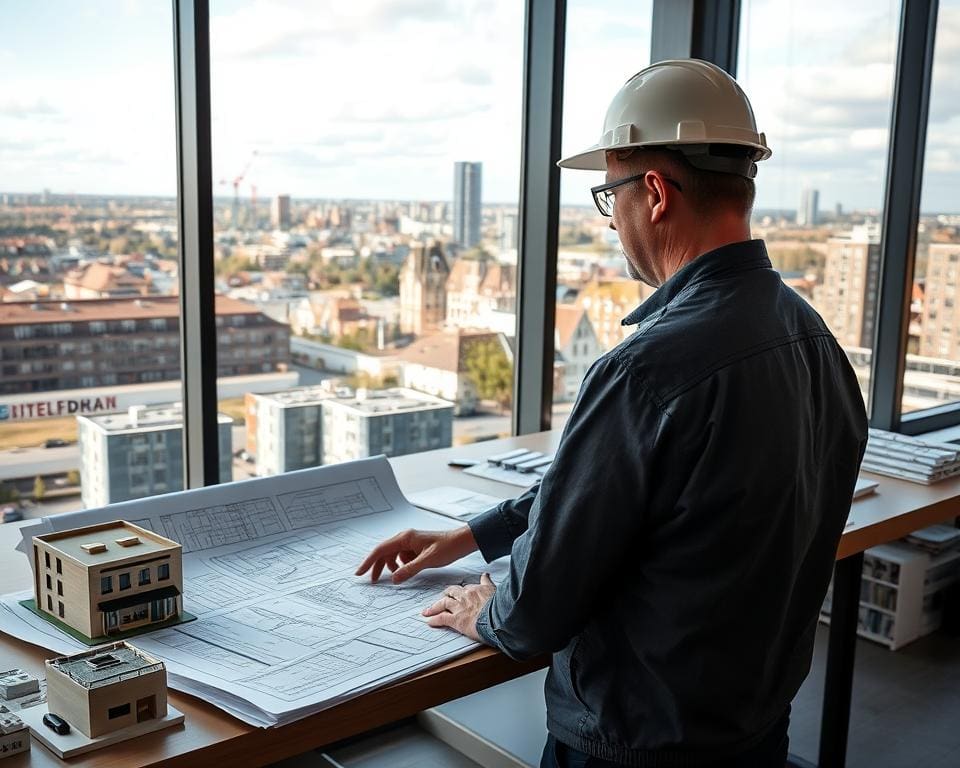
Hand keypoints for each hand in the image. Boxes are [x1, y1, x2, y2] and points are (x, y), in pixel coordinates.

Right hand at [355, 526, 477, 583]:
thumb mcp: (428, 560)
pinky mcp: (416, 549)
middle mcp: (405, 538)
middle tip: (372, 581)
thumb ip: (409, 569)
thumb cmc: (447, 547)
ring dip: (390, 567)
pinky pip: (402, 558)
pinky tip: (406, 572)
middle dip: (377, 566)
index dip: (369, 562)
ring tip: (394, 578)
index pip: (381, 550)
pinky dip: (401, 566)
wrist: (462, 542)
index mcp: (405, 538)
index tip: (360, 572)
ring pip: (393, 556)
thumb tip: (394, 578)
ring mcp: (410, 543)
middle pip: (384, 553)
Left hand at [422, 573, 495, 641]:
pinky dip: (434, 619)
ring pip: (443, 603)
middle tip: (443, 598)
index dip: (462, 591)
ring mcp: (460, 607)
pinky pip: (441, 618)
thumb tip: (486, 574)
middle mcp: (466, 596)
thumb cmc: (500, 606)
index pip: (466, 588)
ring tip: (428, 610)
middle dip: (446, 595)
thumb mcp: (495, 589)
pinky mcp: (456, 620)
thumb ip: (489, 582)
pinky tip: (430, 621)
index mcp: (476, 589)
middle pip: (451, 593)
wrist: (499, 618)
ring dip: (434, 607)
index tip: (461, 591)